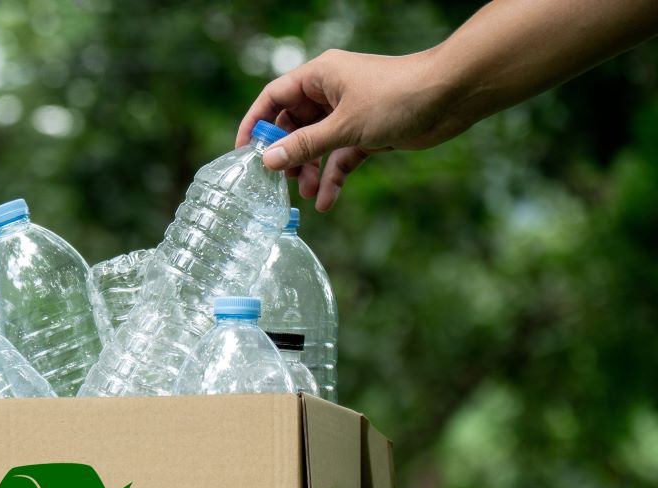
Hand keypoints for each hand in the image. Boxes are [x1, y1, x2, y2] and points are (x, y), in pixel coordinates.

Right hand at [237, 48, 470, 210]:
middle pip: (293, 126)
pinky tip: (328, 201)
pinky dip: (334, 176)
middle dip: (288, 156)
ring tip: (309, 195)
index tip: (244, 152)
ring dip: (311, 170)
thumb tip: (269, 161)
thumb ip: (304, 145)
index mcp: (319, 76)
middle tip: (281, 182)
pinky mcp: (367, 131)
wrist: (451, 95)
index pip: (274, 97)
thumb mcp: (343, 125)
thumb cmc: (397, 97)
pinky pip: (341, 156)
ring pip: (317, 145)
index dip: (255, 123)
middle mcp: (330, 92)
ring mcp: (349, 113)